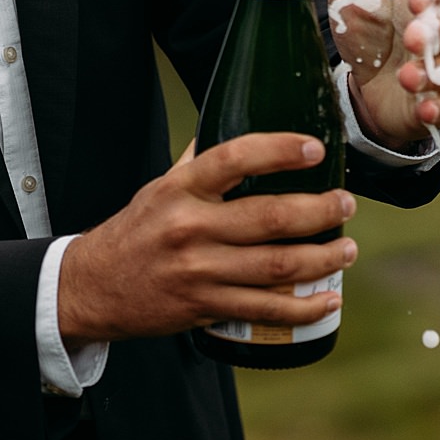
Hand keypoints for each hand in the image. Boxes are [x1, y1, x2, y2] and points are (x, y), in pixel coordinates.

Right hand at [56, 133, 355, 344]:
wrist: (93, 287)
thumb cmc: (135, 231)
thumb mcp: (159, 188)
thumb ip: (199, 163)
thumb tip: (236, 129)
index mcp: (180, 189)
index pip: (233, 159)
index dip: (278, 151)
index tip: (315, 149)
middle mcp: (190, 228)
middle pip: (270, 218)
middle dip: (320, 211)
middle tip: (346, 205)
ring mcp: (199, 271)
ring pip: (277, 266)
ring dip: (322, 258)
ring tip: (346, 249)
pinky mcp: (205, 307)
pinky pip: (266, 310)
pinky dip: (303, 307)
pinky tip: (327, 299)